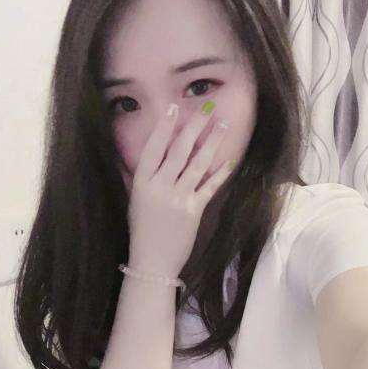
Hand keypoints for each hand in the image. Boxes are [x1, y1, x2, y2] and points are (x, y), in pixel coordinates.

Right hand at [127, 103, 232, 277]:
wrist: (151, 262)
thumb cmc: (143, 231)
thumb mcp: (137, 200)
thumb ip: (147, 177)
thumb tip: (158, 154)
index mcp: (141, 183)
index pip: (153, 148)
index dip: (164, 127)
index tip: (174, 107)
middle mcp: (159, 188)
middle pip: (178, 150)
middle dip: (194, 126)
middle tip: (206, 106)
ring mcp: (177, 199)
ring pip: (197, 164)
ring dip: (212, 142)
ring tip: (222, 123)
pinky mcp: (193, 211)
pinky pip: (209, 187)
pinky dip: (220, 173)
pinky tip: (230, 159)